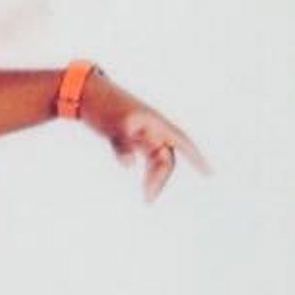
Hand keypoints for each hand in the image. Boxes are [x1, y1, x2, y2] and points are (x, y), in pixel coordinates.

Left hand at [80, 73, 209, 202]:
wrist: (85, 95)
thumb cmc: (102, 106)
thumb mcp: (113, 126)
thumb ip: (122, 146)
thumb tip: (130, 165)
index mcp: (155, 123)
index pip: (182, 142)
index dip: (197, 158)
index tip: (209, 173)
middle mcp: (153, 129)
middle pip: (166, 158)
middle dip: (161, 179)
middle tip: (148, 199)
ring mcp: (143, 134)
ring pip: (156, 160)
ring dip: (153, 178)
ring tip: (146, 198)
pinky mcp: (132, 138)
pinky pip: (146, 157)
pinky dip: (146, 171)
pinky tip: (144, 185)